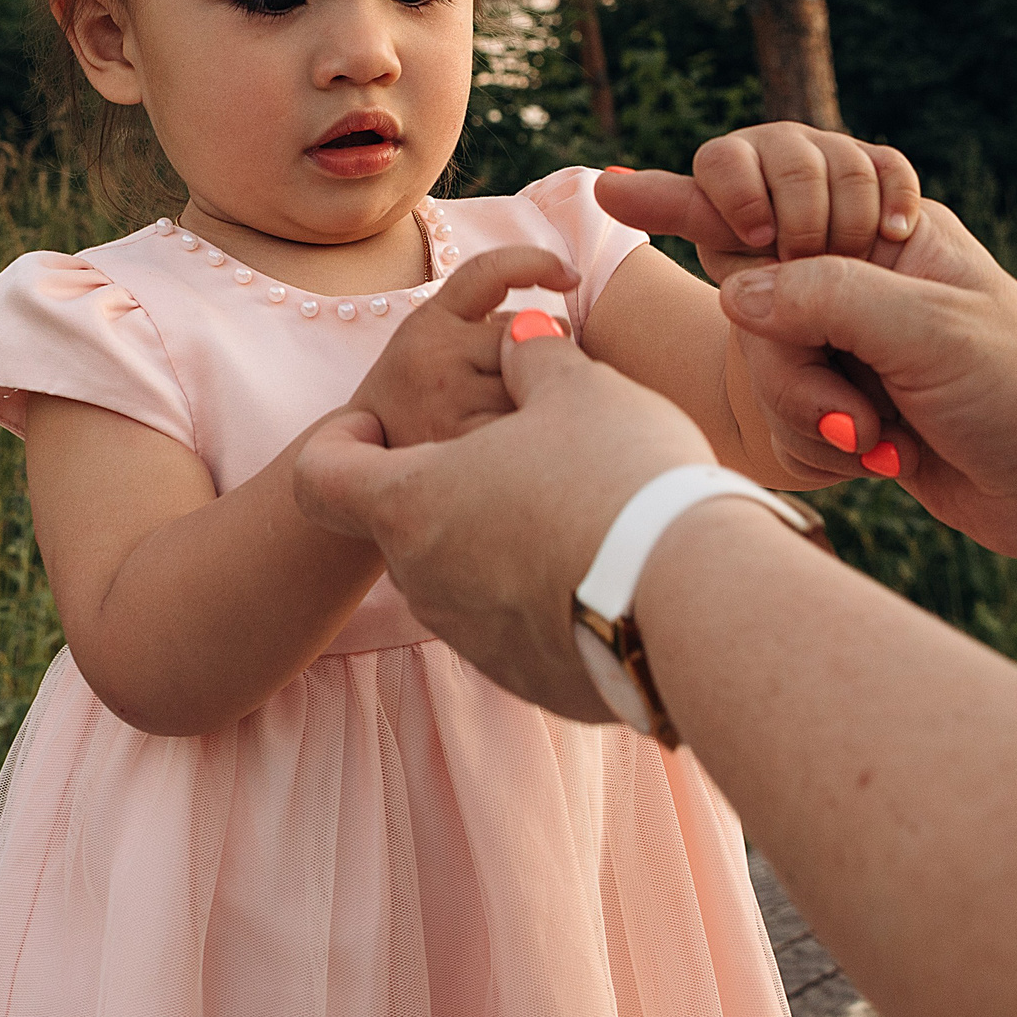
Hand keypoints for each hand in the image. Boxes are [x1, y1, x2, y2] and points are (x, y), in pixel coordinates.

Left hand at [297, 318, 719, 726]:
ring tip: (584, 510)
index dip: (342, 443)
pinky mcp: (528, 679)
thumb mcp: (579, 389)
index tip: (380, 427)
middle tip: (531, 455)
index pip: (320, 477)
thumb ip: (535, 356)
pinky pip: (519, 626)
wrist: (695, 598)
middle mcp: (424, 582)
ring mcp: (472, 639)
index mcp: (411, 503)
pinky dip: (546, 594)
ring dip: (503, 539)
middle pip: (411, 521)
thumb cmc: (621, 475)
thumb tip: (523, 337)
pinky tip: (610, 569)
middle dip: (457, 485)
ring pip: (466, 575)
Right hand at [348, 246, 579, 446]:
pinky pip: (527, 425)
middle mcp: (433, 356)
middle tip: (528, 376)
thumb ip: (488, 323)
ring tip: (515, 412)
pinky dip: (535, 429)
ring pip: (535, 381)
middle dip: (544, 351)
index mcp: (427, 323)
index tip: (570, 276)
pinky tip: (517, 441)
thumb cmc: (416, 397)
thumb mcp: (433, 343)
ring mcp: (448, 404)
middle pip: (528, 335)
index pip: (490, 272)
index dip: (537, 263)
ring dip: (545, 393)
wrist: (359, 459)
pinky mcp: (461, 446)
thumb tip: (562, 329)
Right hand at [598, 134, 921, 481]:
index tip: (611, 192)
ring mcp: (850, 341)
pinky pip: (788, 409)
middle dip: (788, 356)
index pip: (770, 191)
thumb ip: (823, 299)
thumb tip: (733, 293)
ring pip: (764, 360)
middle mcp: (858, 275)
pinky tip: (881, 456)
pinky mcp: (847, 401)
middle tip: (850, 392)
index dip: (687, 192)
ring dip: (813, 405)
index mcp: (886, 226)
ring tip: (880, 437)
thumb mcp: (928, 330)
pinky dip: (821, 435)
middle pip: (750, 290)